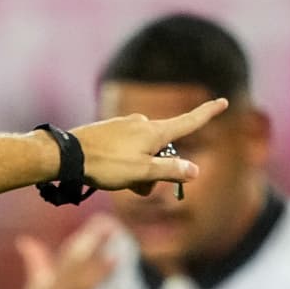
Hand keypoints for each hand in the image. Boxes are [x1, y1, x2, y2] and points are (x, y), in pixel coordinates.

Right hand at [22, 216, 122, 288]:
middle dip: (92, 244)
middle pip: (74, 265)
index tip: (103, 219)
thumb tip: (23, 241)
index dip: (86, 236)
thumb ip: (37, 266)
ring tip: (118, 255)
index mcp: (49, 284)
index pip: (68, 255)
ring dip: (99, 271)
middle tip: (112, 226)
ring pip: (81, 288)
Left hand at [71, 99, 223, 192]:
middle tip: (138, 186)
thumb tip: (194, 170)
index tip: (223, 101)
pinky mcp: (111, 131)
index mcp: (154, 131)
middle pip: (164, 150)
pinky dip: (126, 164)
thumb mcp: (142, 172)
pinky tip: (108, 172)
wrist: (66, 154)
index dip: (208, 114)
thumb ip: (170, 172)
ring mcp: (125, 126)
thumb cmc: (105, 164)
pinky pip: (128, 150)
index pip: (189, 122)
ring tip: (119, 181)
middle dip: (157, 170)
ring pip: (144, 153)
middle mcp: (142, 124)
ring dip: (139, 171)